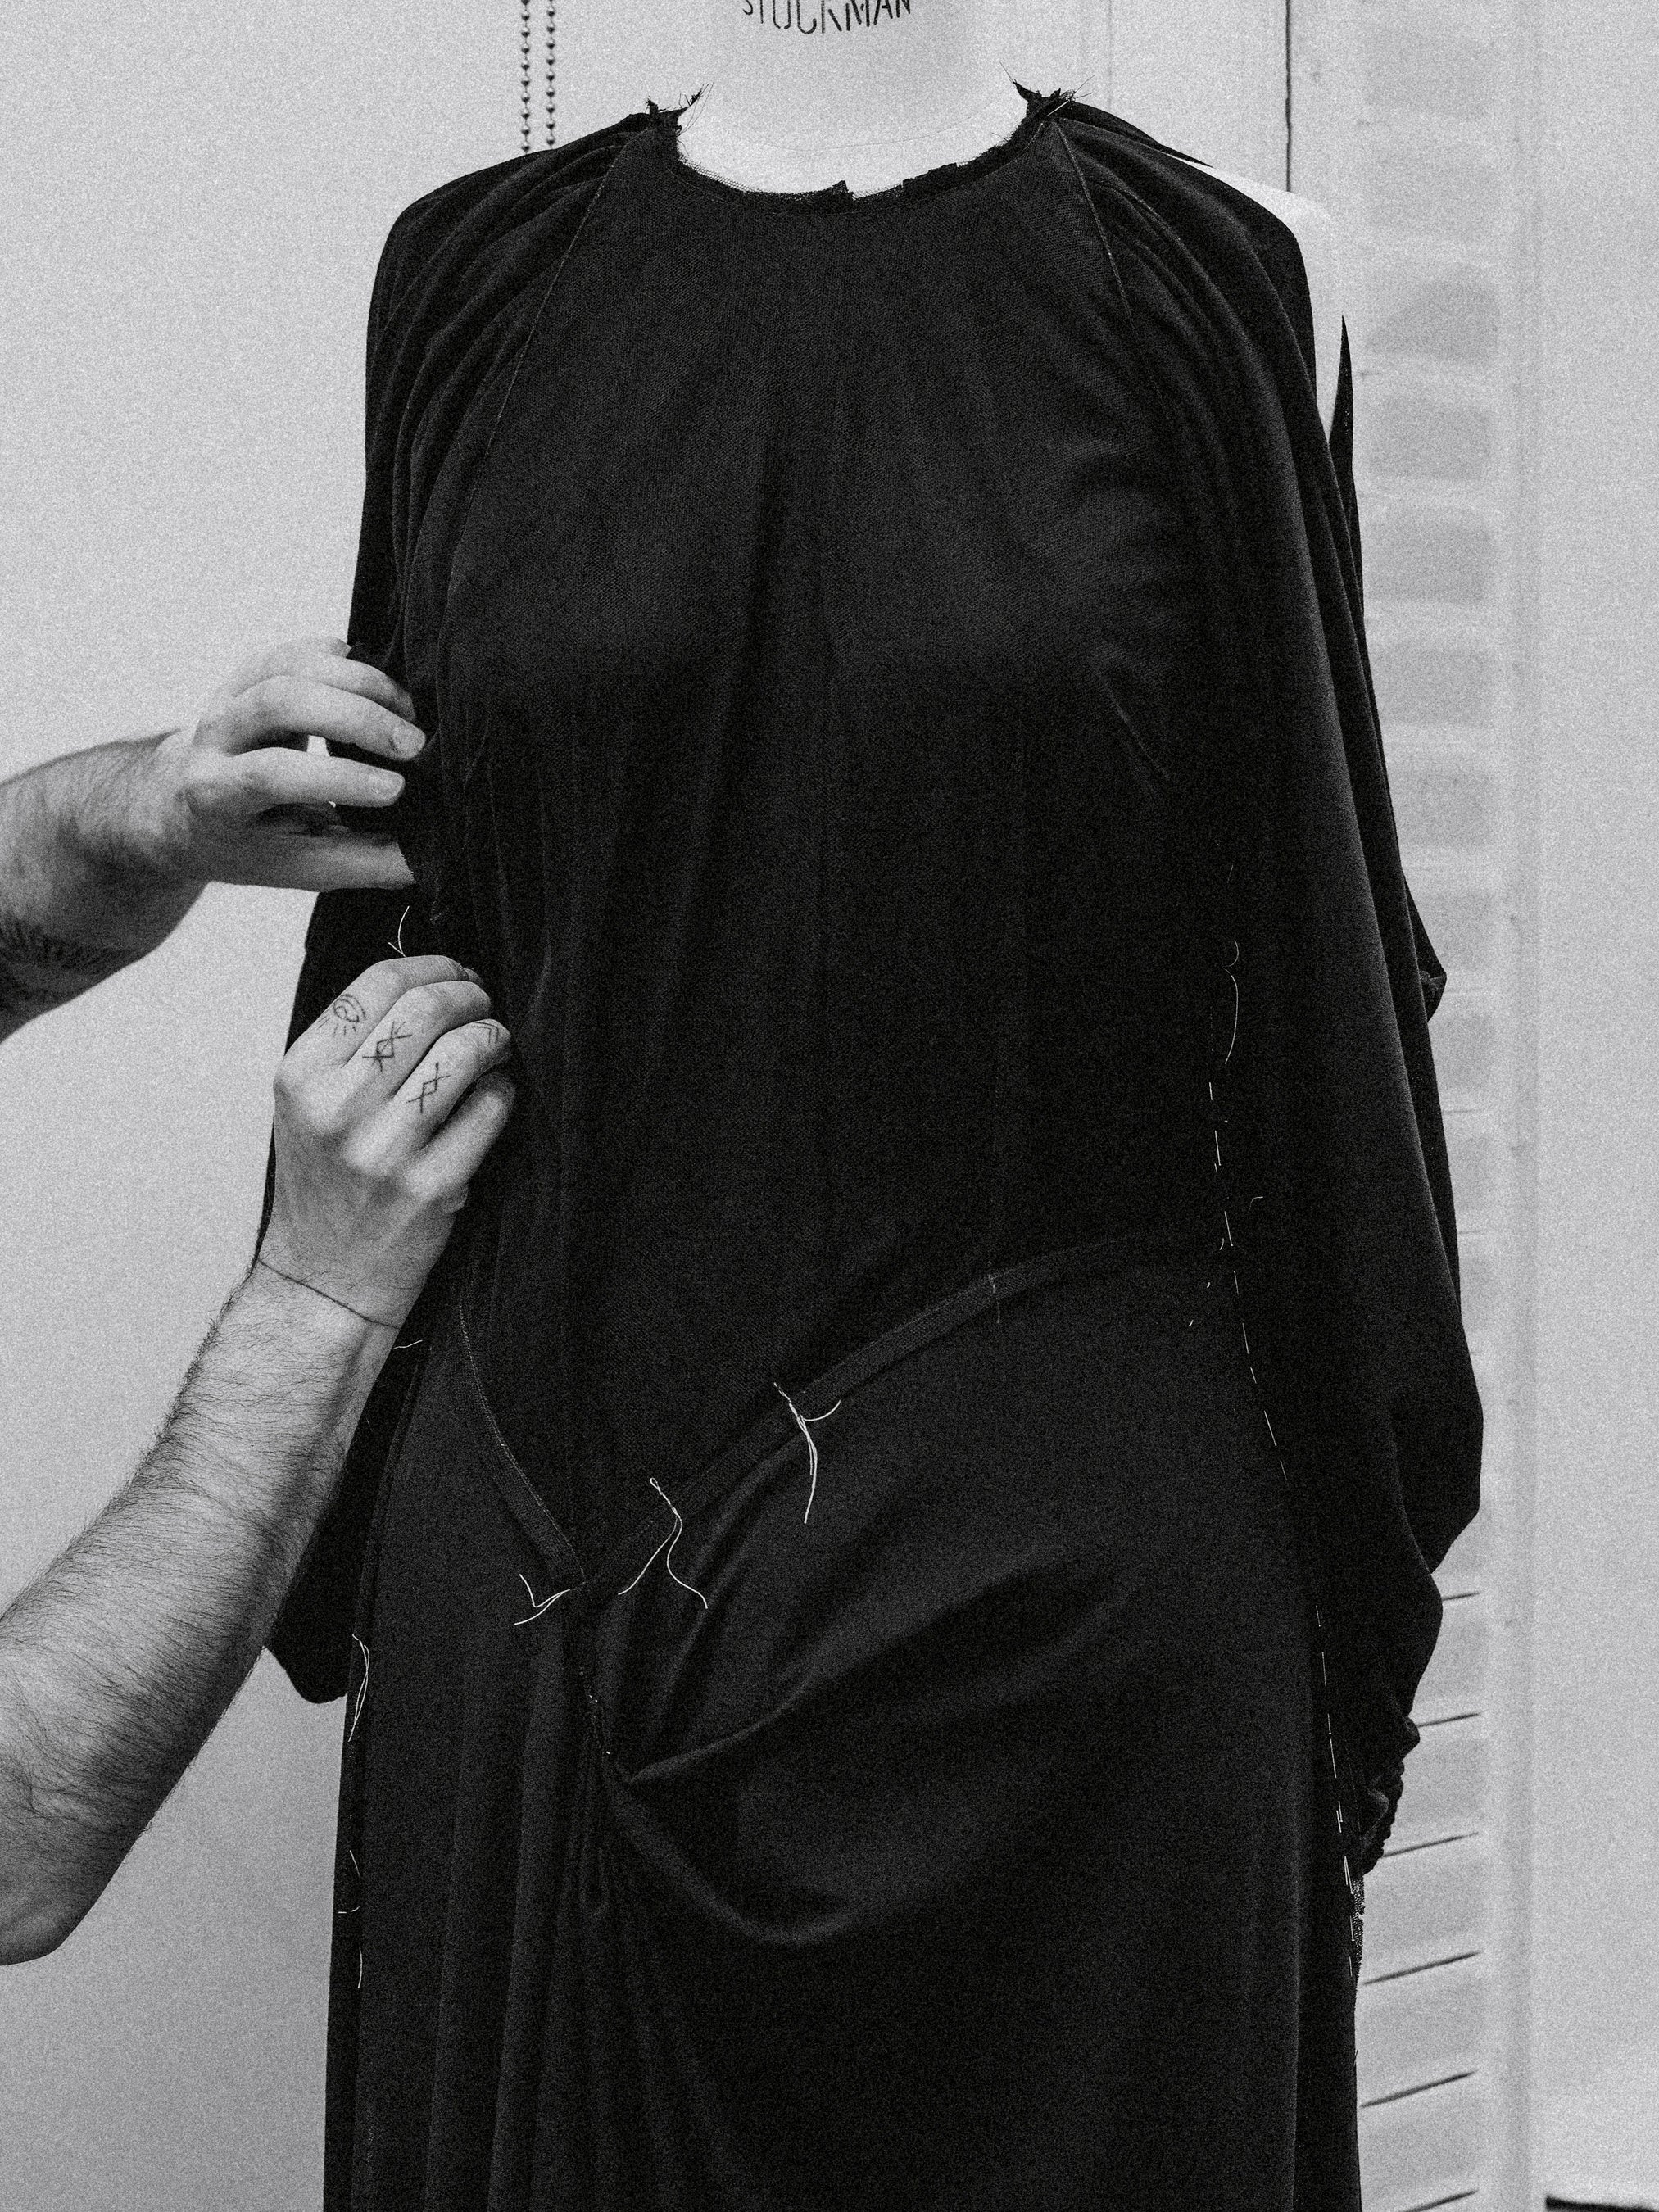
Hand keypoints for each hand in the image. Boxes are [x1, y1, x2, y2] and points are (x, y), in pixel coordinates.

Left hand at [145, 636, 423, 893]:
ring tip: (408, 714)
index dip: (337, 777)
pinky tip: (384, 693)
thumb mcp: (299, 867)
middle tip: (413, 744)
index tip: (396, 789)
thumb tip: (428, 860)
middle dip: (356, 717)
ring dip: (363, 683)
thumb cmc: (250, 843)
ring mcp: (230, 693)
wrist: (183, 804)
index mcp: (216, 793)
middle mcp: (214, 734)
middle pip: (282, 701)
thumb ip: (362, 865)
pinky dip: (351, 663)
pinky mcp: (253, 668)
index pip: (272, 773)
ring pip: (294, 664)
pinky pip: (303, 650)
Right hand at [257, 955, 515, 1329]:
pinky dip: (502, 1090)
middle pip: (426, 1009)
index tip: (456, 973)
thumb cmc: (325, 1184)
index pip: (376, 985)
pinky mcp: (432, 1185)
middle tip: (484, 1005)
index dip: (431, 966)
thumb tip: (428, 982)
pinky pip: (490, 1108)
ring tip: (495, 1045)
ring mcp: (386, 1149)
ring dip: (493, 1037)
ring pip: (465, 1052)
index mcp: (301, 1076)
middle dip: (471, 995)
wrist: (325, 1279)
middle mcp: (337, 1108)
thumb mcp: (308, 1105)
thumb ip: (351, 1045)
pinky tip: (492, 1095)